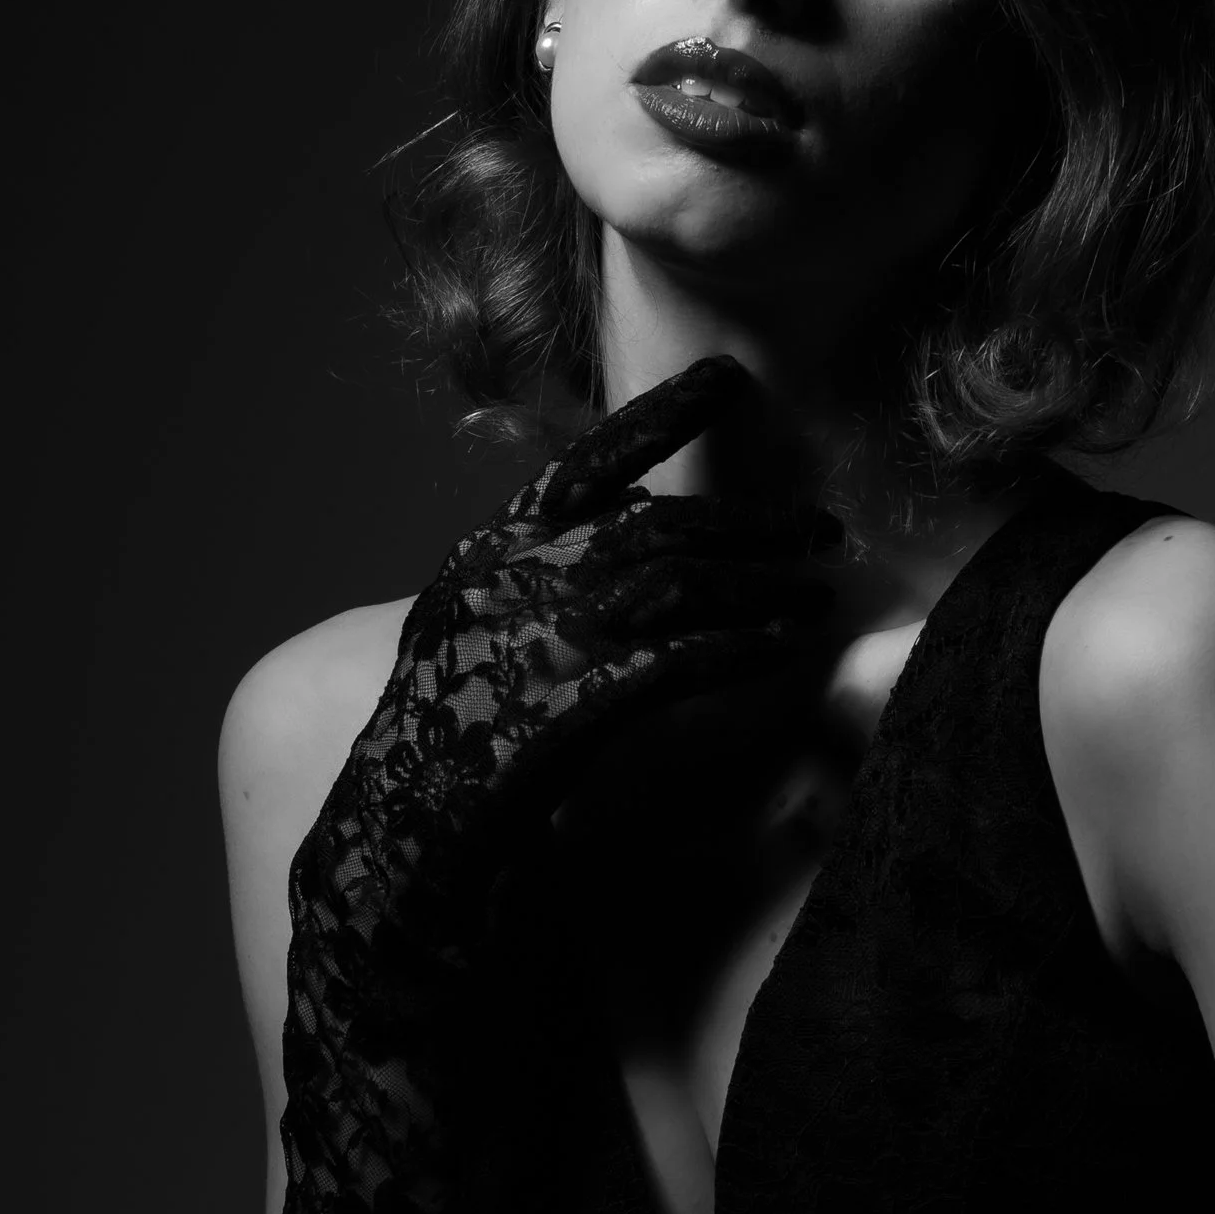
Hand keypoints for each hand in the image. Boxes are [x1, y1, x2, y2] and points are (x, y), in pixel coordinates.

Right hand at [355, 353, 848, 887]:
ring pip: (676, 581)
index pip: (586, 463)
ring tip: (816, 594)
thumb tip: (632, 518)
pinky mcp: (563, 707)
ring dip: (761, 584)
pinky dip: (739, 646)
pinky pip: (676, 659)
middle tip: (821, 528)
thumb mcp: (473, 627)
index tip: (727, 379)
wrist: (393, 835)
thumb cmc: (446, 738)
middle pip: (656, 523)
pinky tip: (782, 646)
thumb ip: (541, 570)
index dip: (661, 414)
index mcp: (489, 552)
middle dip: (751, 522)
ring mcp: (534, 639)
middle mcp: (511, 579)